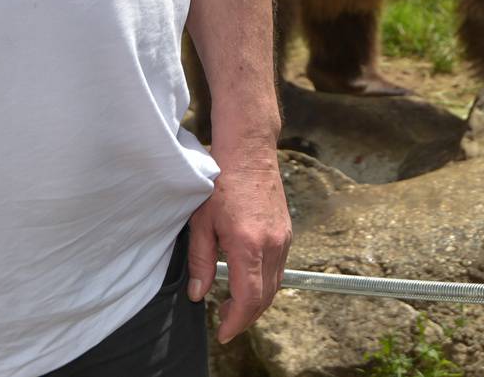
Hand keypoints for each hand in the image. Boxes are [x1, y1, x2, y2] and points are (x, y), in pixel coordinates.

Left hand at [185, 156, 290, 343]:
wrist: (249, 152)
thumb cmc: (221, 181)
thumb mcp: (201, 222)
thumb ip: (200, 261)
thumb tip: (198, 294)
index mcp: (248, 244)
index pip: (249, 298)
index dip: (236, 321)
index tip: (223, 332)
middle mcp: (272, 244)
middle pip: (265, 297)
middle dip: (245, 317)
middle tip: (224, 321)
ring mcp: (283, 238)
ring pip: (275, 285)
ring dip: (256, 302)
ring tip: (232, 305)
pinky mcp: (286, 232)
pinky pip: (278, 269)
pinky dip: (264, 284)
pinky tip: (246, 280)